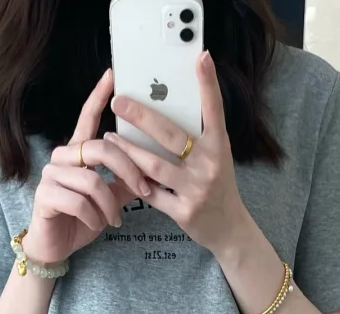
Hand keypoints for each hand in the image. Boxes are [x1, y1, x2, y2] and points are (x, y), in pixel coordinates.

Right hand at [23, 69, 153, 266]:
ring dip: (110, 204)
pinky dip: (94, 217)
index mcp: (78, 152)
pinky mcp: (44, 195)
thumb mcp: (110, 200)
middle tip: (143, 191)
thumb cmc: (82, 220)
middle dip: (128, 171)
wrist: (56, 247)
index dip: (98, 97)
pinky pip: (78, 202)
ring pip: (91, 180)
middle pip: (101, 148)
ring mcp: (51, 174)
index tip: (112, 76)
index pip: (87, 118)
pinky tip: (96, 225)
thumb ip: (126, 182)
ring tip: (115, 220)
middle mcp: (62, 157)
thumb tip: (154, 170)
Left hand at [105, 51, 251, 258]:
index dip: (208, 84)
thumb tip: (165, 109)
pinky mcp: (184, 211)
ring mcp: (196, 189)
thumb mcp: (216, 157)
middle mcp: (209, 165)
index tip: (201, 58)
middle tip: (119, 102)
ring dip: (128, 150)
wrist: (229, 229)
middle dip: (142, 117)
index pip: (214, 110)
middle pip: (171, 135)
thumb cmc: (217, 186)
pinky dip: (135, 182)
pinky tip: (120, 171)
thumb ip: (196, 137)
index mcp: (218, 146)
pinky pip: (152, 193)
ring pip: (154, 165)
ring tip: (110, 137)